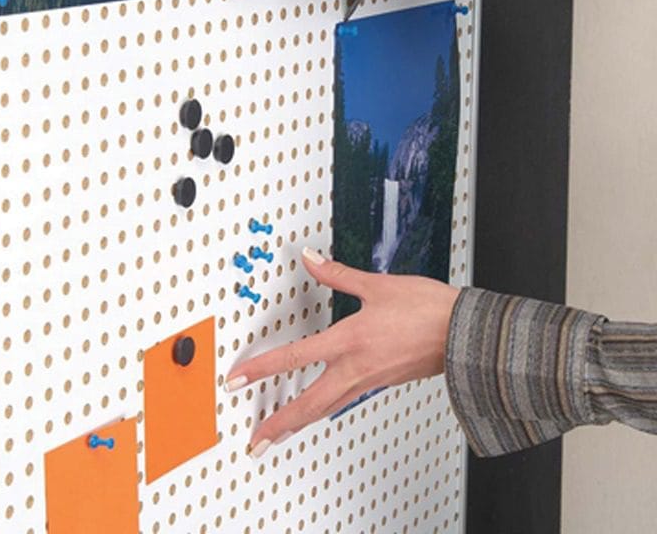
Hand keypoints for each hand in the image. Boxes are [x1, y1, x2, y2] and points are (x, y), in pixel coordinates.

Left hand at [224, 247, 459, 458]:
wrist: (464, 333)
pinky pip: (346, 401)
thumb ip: (338, 275)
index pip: (295, 358)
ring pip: (327, 408)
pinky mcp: (382, 382)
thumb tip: (312, 260)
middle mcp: (356, 367)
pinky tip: (323, 408)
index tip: (238, 381)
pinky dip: (326, 409)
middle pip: (308, 403)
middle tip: (256, 441)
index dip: (262, 369)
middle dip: (278, 425)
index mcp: (350, 341)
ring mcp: (370, 380)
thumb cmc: (428, 310)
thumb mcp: (378, 285)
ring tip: (281, 434)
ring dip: (300, 422)